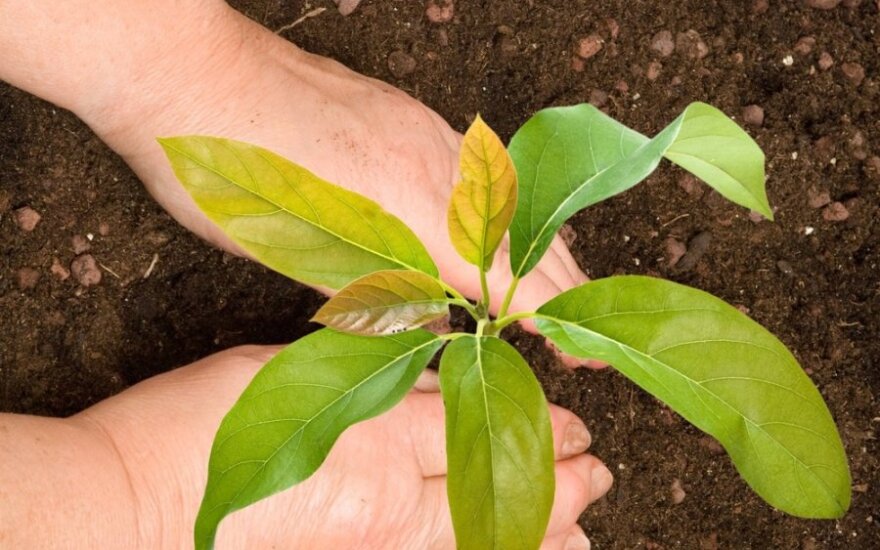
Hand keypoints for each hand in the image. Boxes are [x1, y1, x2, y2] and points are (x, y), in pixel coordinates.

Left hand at [69, 2, 590, 322]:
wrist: (197, 74)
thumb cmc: (231, 174)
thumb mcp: (299, 257)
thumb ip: (372, 287)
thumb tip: (422, 321)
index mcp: (411, 204)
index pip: (502, 273)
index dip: (543, 316)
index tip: (574, 351)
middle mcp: (435, 162)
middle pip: (520, 234)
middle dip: (558, 287)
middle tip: (575, 333)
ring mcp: (425, 130)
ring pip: (504, 199)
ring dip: (533, 249)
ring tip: (549, 290)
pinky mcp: (408, 114)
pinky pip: (477, 170)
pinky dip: (498, 210)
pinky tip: (494, 229)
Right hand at [76, 346, 611, 547]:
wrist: (132, 506)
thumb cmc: (198, 422)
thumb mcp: (294, 370)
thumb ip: (374, 373)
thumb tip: (440, 375)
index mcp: (374, 426)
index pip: (481, 423)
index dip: (540, 425)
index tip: (577, 426)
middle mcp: (386, 495)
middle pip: (498, 486)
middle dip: (561, 483)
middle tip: (602, 475)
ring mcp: (371, 545)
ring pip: (482, 537)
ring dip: (543, 531)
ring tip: (587, 531)